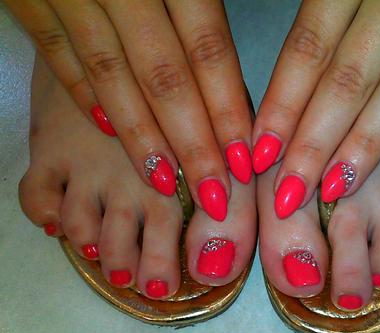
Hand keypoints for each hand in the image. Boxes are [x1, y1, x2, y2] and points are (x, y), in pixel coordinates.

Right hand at [6, 0, 252, 219]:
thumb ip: (207, 1)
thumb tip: (234, 62)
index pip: (209, 52)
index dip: (228, 110)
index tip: (247, 160)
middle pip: (165, 79)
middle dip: (193, 143)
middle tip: (216, 194)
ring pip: (111, 77)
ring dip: (142, 135)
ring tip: (167, 180)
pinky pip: (59, 53)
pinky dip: (85, 94)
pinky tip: (109, 131)